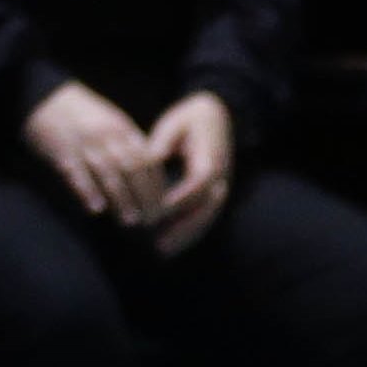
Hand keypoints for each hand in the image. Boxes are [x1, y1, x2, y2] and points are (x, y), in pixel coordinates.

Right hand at [22, 80, 168, 225]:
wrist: (44, 96)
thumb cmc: (82, 114)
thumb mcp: (112, 122)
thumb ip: (129, 144)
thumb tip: (150, 170)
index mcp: (123, 129)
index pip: (148, 160)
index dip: (157, 185)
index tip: (163, 206)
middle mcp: (107, 136)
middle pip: (133, 169)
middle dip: (145, 196)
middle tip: (152, 219)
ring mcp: (84, 143)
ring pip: (109, 174)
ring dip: (122, 199)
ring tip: (131, 220)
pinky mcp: (61, 151)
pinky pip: (76, 174)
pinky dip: (88, 191)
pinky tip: (96, 209)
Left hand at [146, 91, 234, 256]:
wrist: (220, 114)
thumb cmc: (192, 117)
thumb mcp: (174, 124)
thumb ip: (160, 144)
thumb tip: (146, 162)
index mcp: (210, 156)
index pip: (198, 182)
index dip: (180, 199)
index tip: (158, 212)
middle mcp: (220, 176)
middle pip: (206, 208)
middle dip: (183, 228)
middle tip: (159, 245)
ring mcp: (221, 186)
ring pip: (207, 218)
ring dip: (186, 236)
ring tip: (164, 251)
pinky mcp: (215, 193)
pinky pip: (206, 217)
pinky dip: (191, 232)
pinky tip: (174, 244)